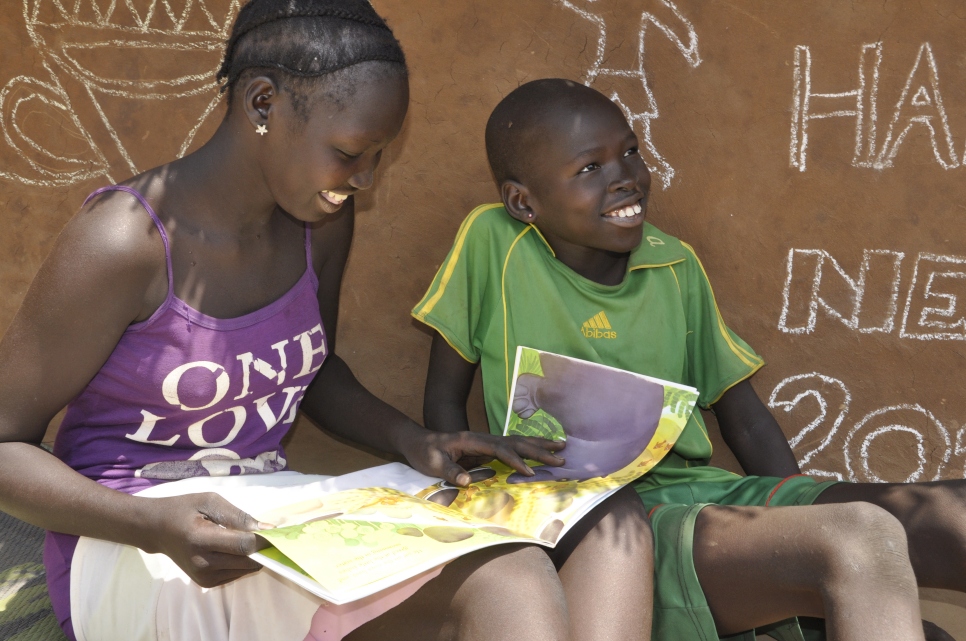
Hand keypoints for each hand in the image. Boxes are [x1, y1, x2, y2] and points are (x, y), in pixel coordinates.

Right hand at [147, 492, 270, 587]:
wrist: (157, 530)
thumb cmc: (184, 510)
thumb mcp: (209, 501)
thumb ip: (238, 516)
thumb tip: (266, 529)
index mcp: (201, 539)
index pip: (243, 545)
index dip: (264, 540)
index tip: (276, 531)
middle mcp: (202, 563)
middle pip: (248, 561)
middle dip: (264, 549)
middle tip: (270, 535)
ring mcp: (203, 577)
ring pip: (245, 570)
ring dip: (254, 557)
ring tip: (250, 539)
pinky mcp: (206, 584)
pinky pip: (237, 574)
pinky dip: (243, 563)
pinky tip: (237, 549)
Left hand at [398, 429, 565, 485]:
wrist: (417, 441)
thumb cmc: (424, 452)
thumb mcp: (432, 462)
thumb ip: (449, 470)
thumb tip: (465, 481)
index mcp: (472, 440)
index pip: (499, 449)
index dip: (515, 460)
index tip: (530, 472)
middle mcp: (483, 438)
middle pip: (515, 442)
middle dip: (538, 449)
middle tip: (561, 455)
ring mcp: (486, 441)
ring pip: (517, 441)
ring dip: (539, 445)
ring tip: (561, 446)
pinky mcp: (487, 447)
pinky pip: (513, 447)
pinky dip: (529, 448)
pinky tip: (541, 450)